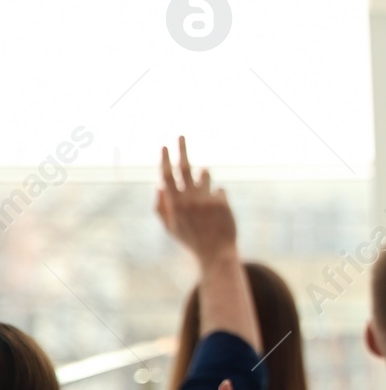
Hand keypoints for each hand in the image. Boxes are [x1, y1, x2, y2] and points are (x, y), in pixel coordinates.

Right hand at [155, 137, 237, 264]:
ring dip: (204, 176)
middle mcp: (190, 200)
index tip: (164, 146)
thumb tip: (158, 184)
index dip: (164, 160)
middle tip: (181, 135)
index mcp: (174, 205)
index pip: (167, 176)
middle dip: (181, 149)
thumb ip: (160, 206)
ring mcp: (206, 200)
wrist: (216, 253)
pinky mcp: (222, 202)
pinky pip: (219, 189)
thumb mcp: (170, 227)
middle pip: (185, 168)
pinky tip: (217, 214)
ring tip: (204, 194)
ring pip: (205, 175)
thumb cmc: (191, 239)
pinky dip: (216, 196)